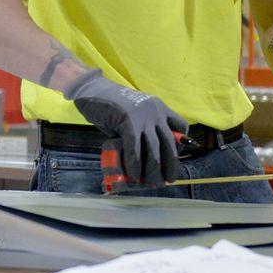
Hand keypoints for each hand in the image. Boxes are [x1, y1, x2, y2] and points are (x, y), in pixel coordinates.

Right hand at [63, 69, 185, 188]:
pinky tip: (134, 174)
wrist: (92, 90)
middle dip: (171, 164)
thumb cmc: (110, 103)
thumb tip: (145, 156)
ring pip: (155, 149)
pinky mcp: (129, 123)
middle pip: (170, 142)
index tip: (175, 156)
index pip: (180, 126)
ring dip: (154, 169)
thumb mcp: (134, 113)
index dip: (181, 144)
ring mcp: (143, 117)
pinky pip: (135, 148)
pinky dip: (135, 163)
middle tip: (168, 179)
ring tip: (153, 182)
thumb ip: (142, 129)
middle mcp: (155, 112)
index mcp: (159, 107)